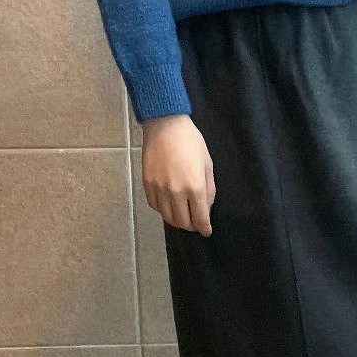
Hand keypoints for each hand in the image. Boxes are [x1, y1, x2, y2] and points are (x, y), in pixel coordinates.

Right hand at [141, 113, 215, 234]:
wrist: (164, 125)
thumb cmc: (190, 141)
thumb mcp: (207, 164)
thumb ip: (209, 189)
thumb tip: (206, 208)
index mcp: (194, 187)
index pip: (200, 218)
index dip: (204, 228)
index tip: (206, 231)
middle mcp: (176, 193)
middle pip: (183, 222)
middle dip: (191, 226)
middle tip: (195, 222)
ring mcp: (159, 190)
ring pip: (168, 217)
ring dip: (177, 220)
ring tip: (183, 215)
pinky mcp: (147, 185)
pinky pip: (155, 206)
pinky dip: (164, 210)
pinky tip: (169, 204)